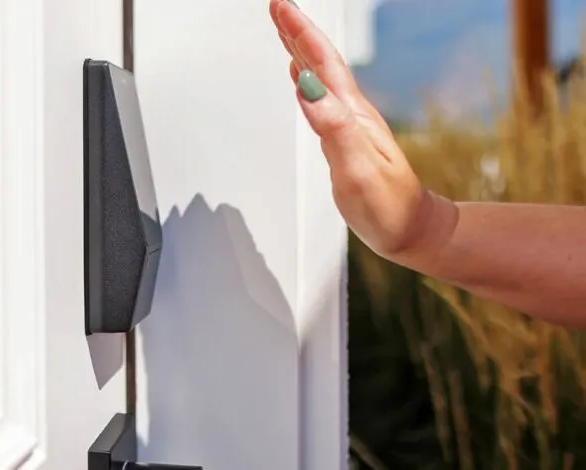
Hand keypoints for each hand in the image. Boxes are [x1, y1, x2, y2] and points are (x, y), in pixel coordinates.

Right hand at [269, 0, 454, 264]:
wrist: (412, 230)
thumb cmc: (388, 206)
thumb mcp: (357, 168)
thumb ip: (333, 127)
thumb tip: (307, 88)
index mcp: (352, 115)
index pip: (322, 63)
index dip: (300, 31)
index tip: (280, 6)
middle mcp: (351, 114)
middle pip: (321, 62)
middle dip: (297, 31)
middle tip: (277, 7)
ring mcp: (350, 125)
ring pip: (321, 77)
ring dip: (301, 51)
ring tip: (285, 32)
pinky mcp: (347, 140)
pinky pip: (322, 98)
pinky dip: (308, 80)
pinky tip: (301, 79)